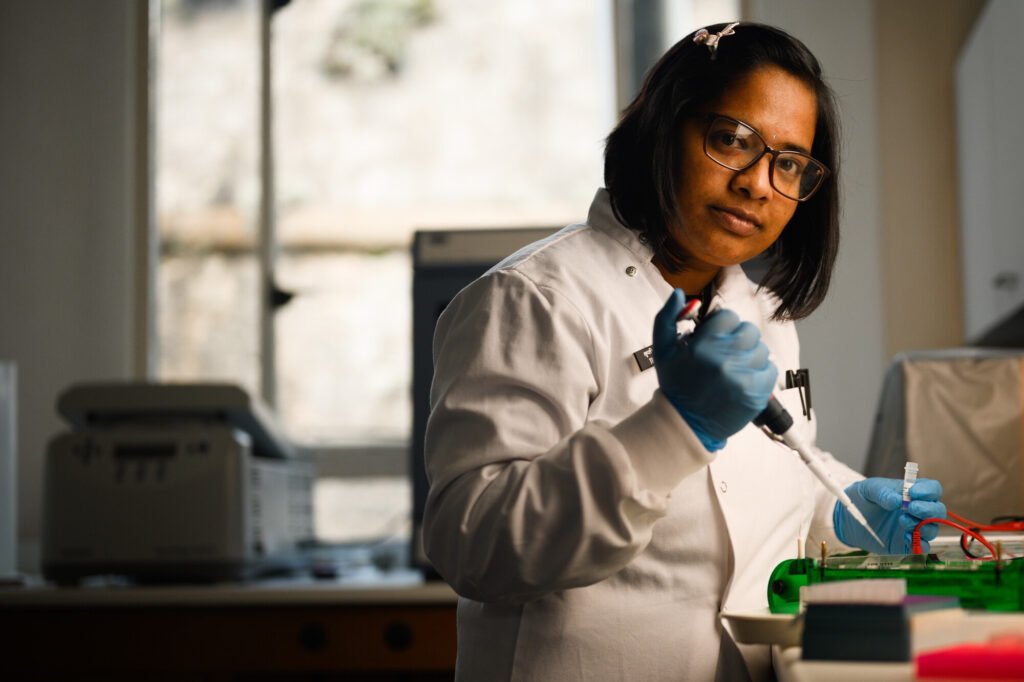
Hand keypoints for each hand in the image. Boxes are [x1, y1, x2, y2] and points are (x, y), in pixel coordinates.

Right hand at [653, 288, 777, 451]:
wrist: (685, 424)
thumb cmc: (675, 386)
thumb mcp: (662, 350)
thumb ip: (667, 317)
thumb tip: (678, 292)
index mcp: (704, 346)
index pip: (729, 317)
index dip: (722, 326)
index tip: (715, 339)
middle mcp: (726, 360)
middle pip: (749, 330)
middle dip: (738, 339)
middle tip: (725, 354)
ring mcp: (744, 378)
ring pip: (762, 349)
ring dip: (750, 355)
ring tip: (733, 368)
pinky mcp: (757, 394)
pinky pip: (771, 370)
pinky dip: (760, 373)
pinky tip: (743, 379)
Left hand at [834, 478, 945, 553]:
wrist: (850, 519)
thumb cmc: (863, 499)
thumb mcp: (868, 489)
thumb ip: (882, 492)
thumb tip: (897, 500)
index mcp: (912, 492)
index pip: (933, 489)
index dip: (928, 491)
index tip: (913, 492)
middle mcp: (918, 510)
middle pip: (938, 510)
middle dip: (928, 510)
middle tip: (911, 508)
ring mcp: (914, 528)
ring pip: (933, 529)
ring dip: (922, 526)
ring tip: (902, 521)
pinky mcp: (908, 544)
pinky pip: (923, 547)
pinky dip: (920, 544)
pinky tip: (906, 538)